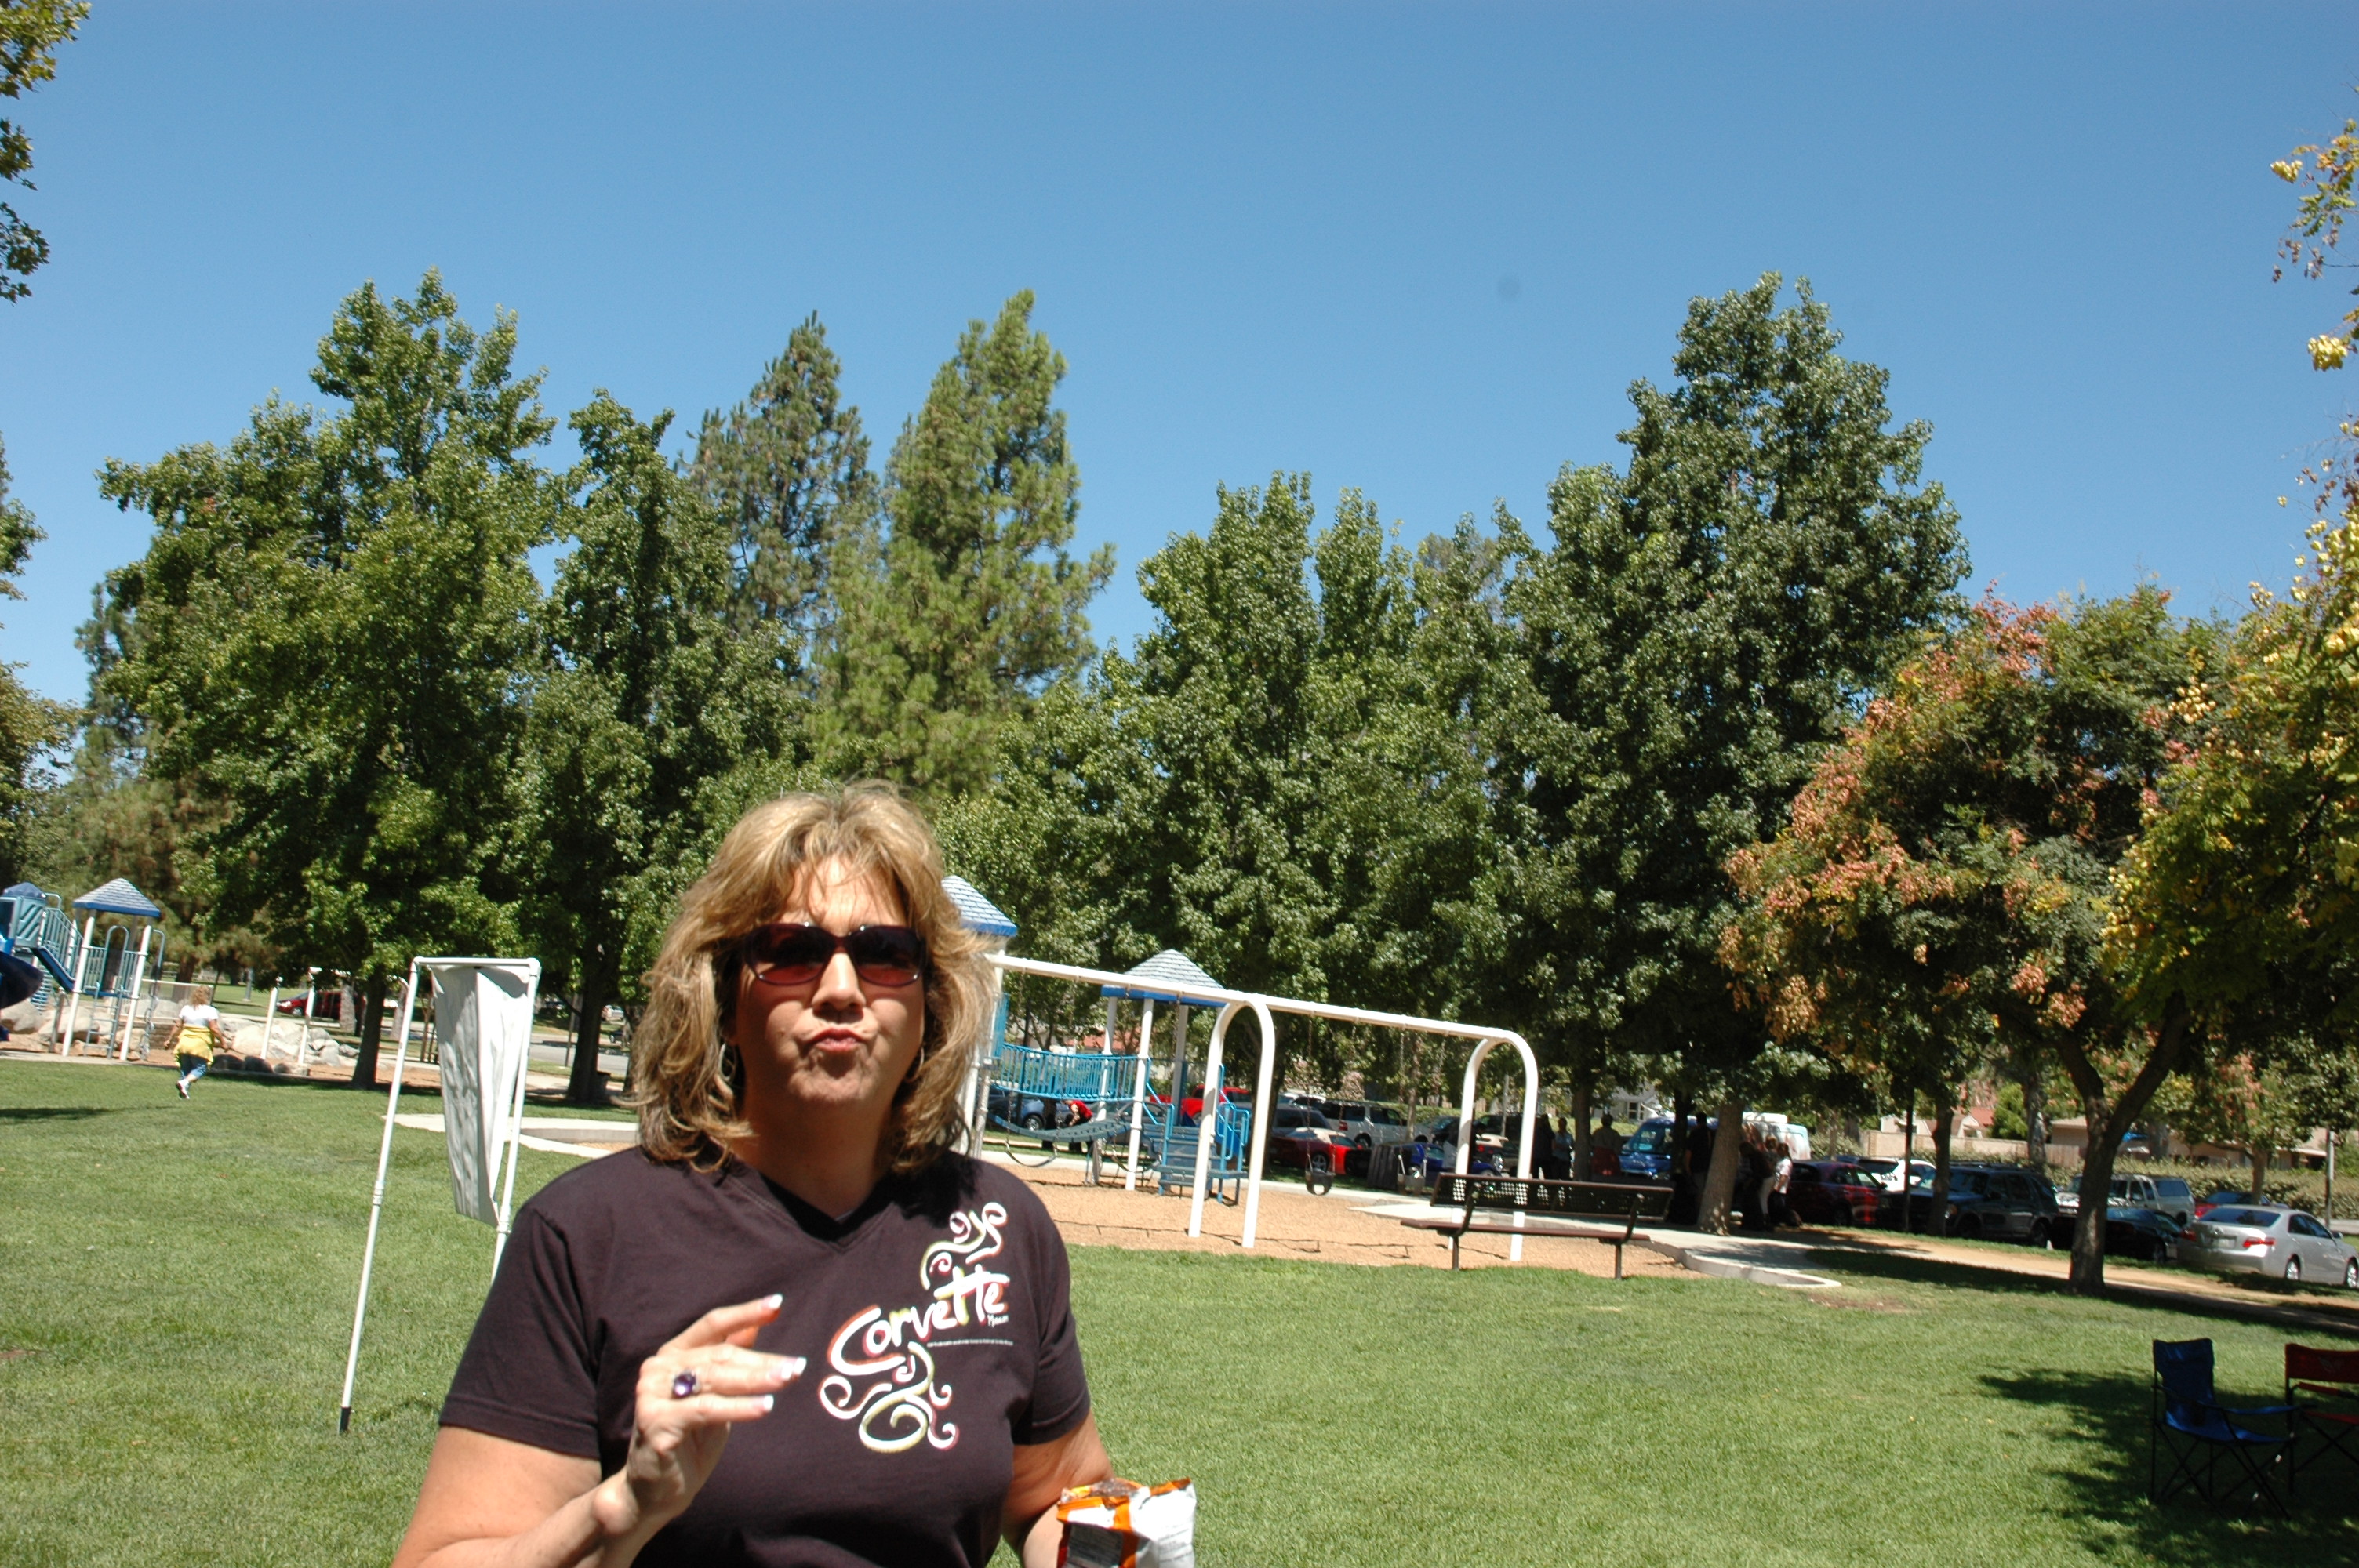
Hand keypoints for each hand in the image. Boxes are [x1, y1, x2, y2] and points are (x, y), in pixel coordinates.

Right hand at [590, 1294, 803, 1544]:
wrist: (656, 1491)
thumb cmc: (691, 1439)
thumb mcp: (715, 1395)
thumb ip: (728, 1361)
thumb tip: (756, 1326)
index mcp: (672, 1354)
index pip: (712, 1324)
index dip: (745, 1313)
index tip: (777, 1304)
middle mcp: (658, 1368)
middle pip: (721, 1355)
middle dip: (762, 1361)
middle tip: (797, 1366)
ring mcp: (651, 1393)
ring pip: (716, 1379)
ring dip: (757, 1379)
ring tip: (789, 1378)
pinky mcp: (655, 1421)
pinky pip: (707, 1409)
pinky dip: (740, 1407)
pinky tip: (766, 1407)